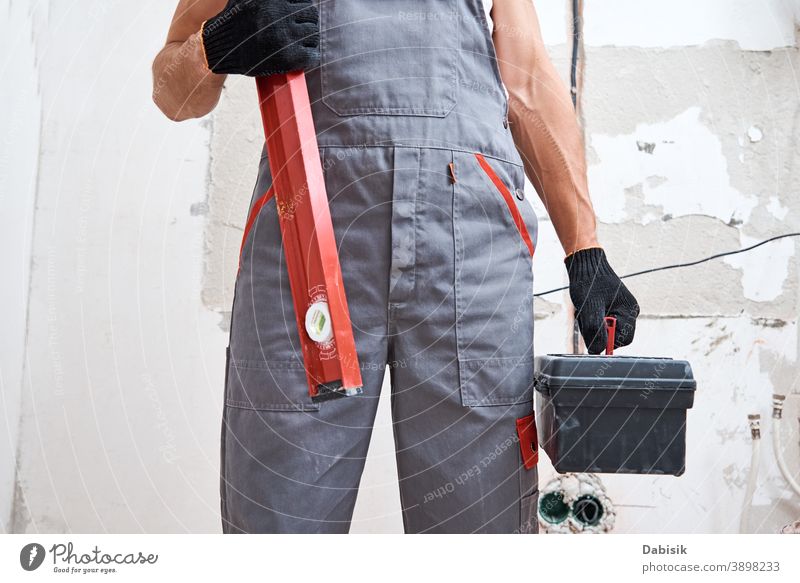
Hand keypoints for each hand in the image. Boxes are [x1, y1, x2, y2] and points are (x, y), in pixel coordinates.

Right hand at [202, 0, 318, 76]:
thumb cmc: (235, 20)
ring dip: (310, 37)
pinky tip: (304, 55)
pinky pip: (312, 54)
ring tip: (301, 41)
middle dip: (307, 20)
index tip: (297, 12)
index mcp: (272, 0)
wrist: (221, 49)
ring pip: (313, 34)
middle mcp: (279, 15)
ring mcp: (284, 37)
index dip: (301, 5)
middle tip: (301, 27)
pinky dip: (311, 54)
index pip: (303, 0)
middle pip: (311, 14)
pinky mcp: (287, 58)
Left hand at [565, 247, 639, 353]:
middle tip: (586, 318)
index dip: (608, 341)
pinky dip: (592, 319)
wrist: (585, 265)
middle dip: (599, 331)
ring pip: (606, 330)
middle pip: (614, 335)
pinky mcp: (612, 308)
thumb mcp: (589, 309)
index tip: (593, 332)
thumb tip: (597, 350)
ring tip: (586, 310)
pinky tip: (587, 309)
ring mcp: (621, 310)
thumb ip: (595, 330)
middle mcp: (629, 311)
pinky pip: (603, 322)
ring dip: (594, 325)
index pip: (624, 339)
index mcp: (629, 310)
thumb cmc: (588, 283)